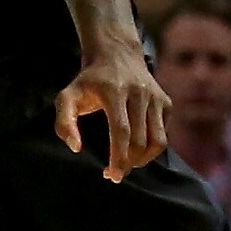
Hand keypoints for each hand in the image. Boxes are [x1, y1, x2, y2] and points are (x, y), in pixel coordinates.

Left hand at [55, 35, 167, 181]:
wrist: (116, 54)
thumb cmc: (89, 81)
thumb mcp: (68, 96)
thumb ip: (64, 122)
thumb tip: (76, 148)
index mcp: (114, 91)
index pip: (122, 131)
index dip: (119, 157)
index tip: (112, 175)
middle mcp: (140, 92)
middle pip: (140, 140)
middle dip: (128, 163)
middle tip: (115, 174)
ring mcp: (156, 97)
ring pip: (158, 141)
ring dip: (143, 160)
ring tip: (128, 164)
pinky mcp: (166, 102)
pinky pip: (163, 134)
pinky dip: (152, 148)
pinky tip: (136, 149)